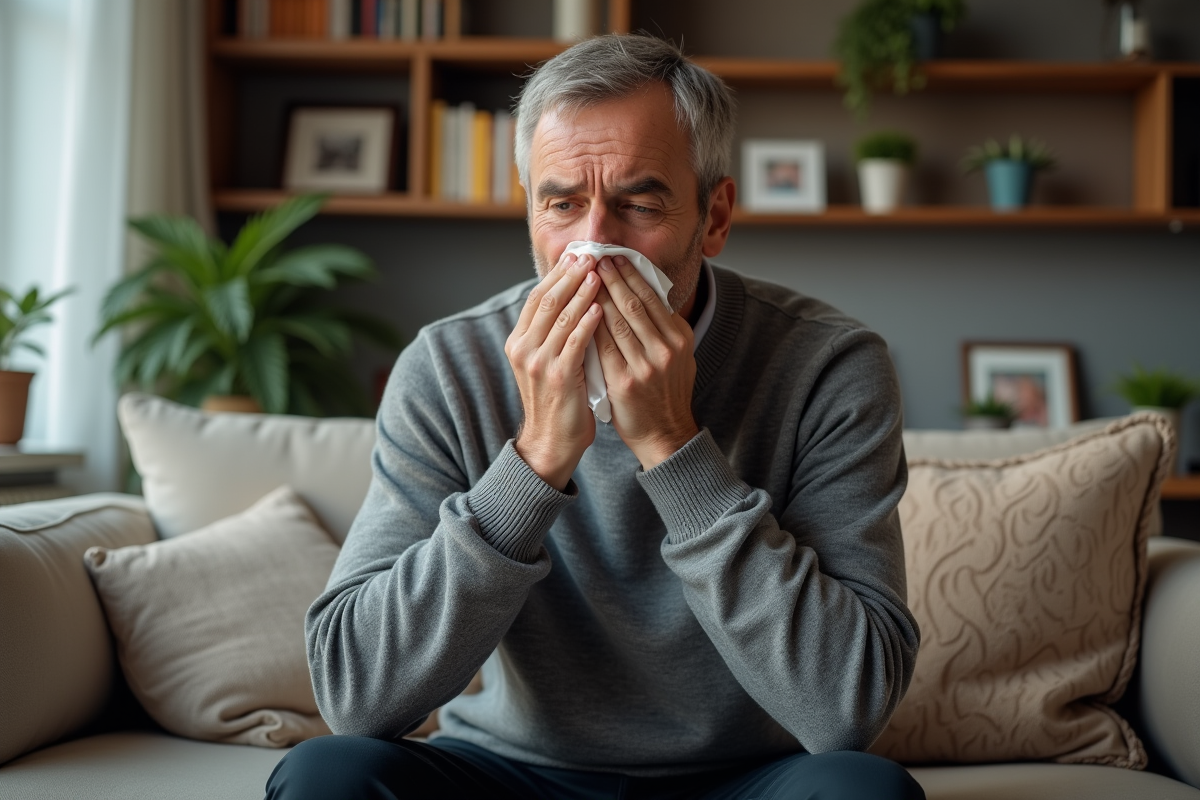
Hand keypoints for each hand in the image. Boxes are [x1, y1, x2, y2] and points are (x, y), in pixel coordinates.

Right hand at [505, 252, 604, 489]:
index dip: (557, 274)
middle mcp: (523, 349)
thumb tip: (572, 298)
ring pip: (561, 316)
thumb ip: (553, 333)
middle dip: (570, 275)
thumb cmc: (557, 400)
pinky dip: (587, 322)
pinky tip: (601, 308)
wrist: (551, 442)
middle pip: (547, 300)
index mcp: (519, 342)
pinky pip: (574, 342)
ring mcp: (539, 362)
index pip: (537, 297)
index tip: (577, 256)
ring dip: (581, 292)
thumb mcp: (546, 362)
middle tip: (590, 255)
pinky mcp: (558, 377)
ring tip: (599, 273)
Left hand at [594, 255, 698, 469]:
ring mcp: (646, 366)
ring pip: (617, 321)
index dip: (631, 274)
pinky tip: (578, 312)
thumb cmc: (665, 392)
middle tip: (594, 258)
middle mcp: (666, 349)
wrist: (664, 434)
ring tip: (583, 278)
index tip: (614, 257)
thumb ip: (662, 328)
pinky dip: (590, 326)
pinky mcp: (625, 382)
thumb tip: (643, 293)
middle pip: (634, 304)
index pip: (651, 297)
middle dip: (612, 278)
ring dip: (597, 296)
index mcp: (679, 338)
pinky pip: (603, 347)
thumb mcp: (676, 356)